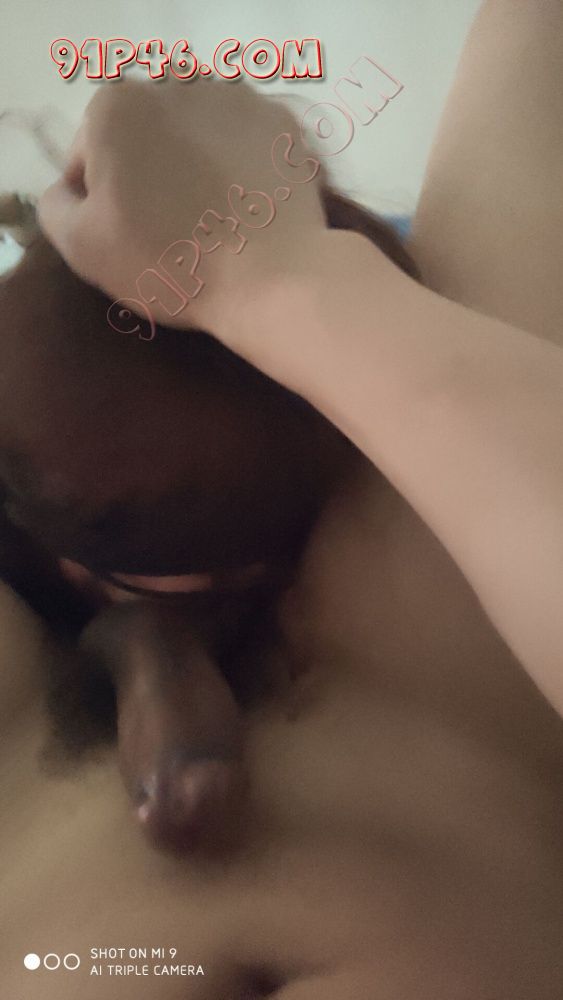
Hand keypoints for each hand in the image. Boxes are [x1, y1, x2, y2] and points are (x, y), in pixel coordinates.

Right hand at [38, 78, 326, 347]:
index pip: (91, 155)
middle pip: (146, 136)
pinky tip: (246, 208)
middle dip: (151, 173)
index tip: (129, 235)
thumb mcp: (84, 248)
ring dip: (197, 165)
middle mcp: (174, 83)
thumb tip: (71, 189)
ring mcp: (236, 97)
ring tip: (212, 219)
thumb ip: (57, 205)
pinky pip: (246, 143)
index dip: (103, 201)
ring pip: (198, 134)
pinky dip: (242, 168)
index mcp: (115, 107)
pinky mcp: (282, 122)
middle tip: (172, 229)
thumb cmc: (169, 263)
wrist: (271, 279)